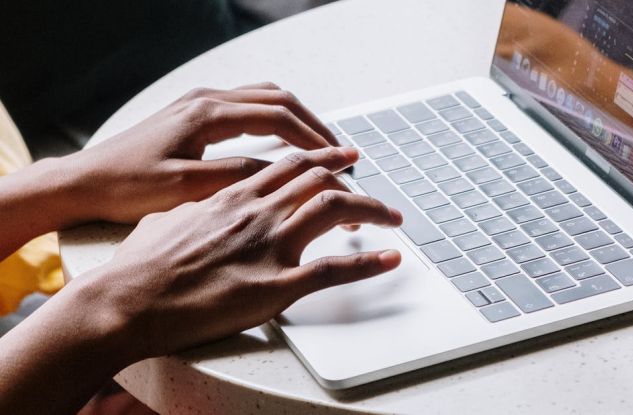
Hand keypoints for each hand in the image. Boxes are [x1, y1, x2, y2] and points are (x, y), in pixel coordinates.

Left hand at [63, 82, 338, 223]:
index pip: (277, 117)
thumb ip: (236, 175)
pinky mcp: (194, 116)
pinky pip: (248, 107)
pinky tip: (283, 142)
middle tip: (340, 153)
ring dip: (296, 120)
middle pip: (278, 100)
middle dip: (314, 125)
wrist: (84, 181)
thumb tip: (281, 172)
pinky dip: (275, 121)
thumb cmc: (126, 185)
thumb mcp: (186, 187)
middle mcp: (206, 101)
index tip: (340, 158)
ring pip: (264, 99)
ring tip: (320, 147)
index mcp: (207, 114)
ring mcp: (200, 105)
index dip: (315, 137)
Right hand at [78, 146, 402, 358]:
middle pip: (318, 178)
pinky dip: (368, 265)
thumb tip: (200, 211)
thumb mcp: (166, 220)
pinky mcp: (275, 285)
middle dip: (352, 176)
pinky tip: (389, 260)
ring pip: (334, 210)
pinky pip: (334, 270)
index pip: (289, 164)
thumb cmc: (140, 265)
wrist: (127, 300)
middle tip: (371, 178)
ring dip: (371, 209)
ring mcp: (269, 245)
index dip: (321, 157)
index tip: (341, 156)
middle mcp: (257, 212)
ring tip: (392, 216)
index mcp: (232, 196)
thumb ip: (196, 211)